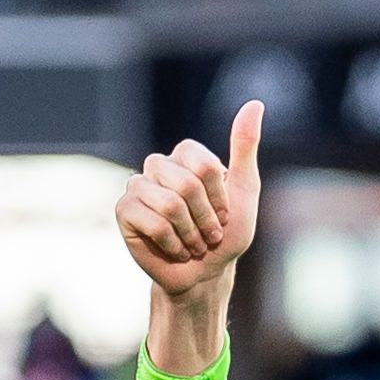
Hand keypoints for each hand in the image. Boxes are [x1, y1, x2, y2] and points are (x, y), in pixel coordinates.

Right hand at [119, 100, 264, 370]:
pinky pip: (151, 223)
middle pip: (187, 184)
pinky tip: (174, 250)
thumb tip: (255, 104)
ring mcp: (138, 187)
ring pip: (169, 204)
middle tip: (209, 235)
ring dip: (190, 234)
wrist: (204, 275)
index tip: (224, 214)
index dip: (220, 197)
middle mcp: (158, 165)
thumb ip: (245, 147)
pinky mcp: (124, 211)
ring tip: (192, 244)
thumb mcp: (245, 191)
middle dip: (206, 219)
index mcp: (185, 155)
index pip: (204, 165)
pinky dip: (172, 244)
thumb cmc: (226, 235)